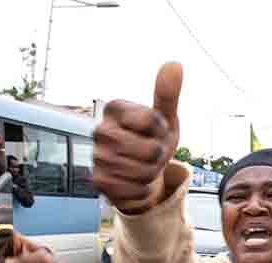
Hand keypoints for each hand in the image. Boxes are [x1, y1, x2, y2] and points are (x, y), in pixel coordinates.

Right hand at [93, 62, 181, 211]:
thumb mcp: (165, 117)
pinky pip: (132, 190)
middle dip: (159, 156)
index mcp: (115, 108)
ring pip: (142, 173)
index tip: (156, 130)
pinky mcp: (98, 181)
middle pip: (150, 151)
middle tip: (153, 152)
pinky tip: (134, 181)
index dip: (162, 130)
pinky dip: (141, 190)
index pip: (151, 120)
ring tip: (144, 166)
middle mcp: (100, 130)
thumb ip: (167, 94)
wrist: (140, 170)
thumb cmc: (153, 138)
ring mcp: (97, 156)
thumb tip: (175, 64)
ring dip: (151, 174)